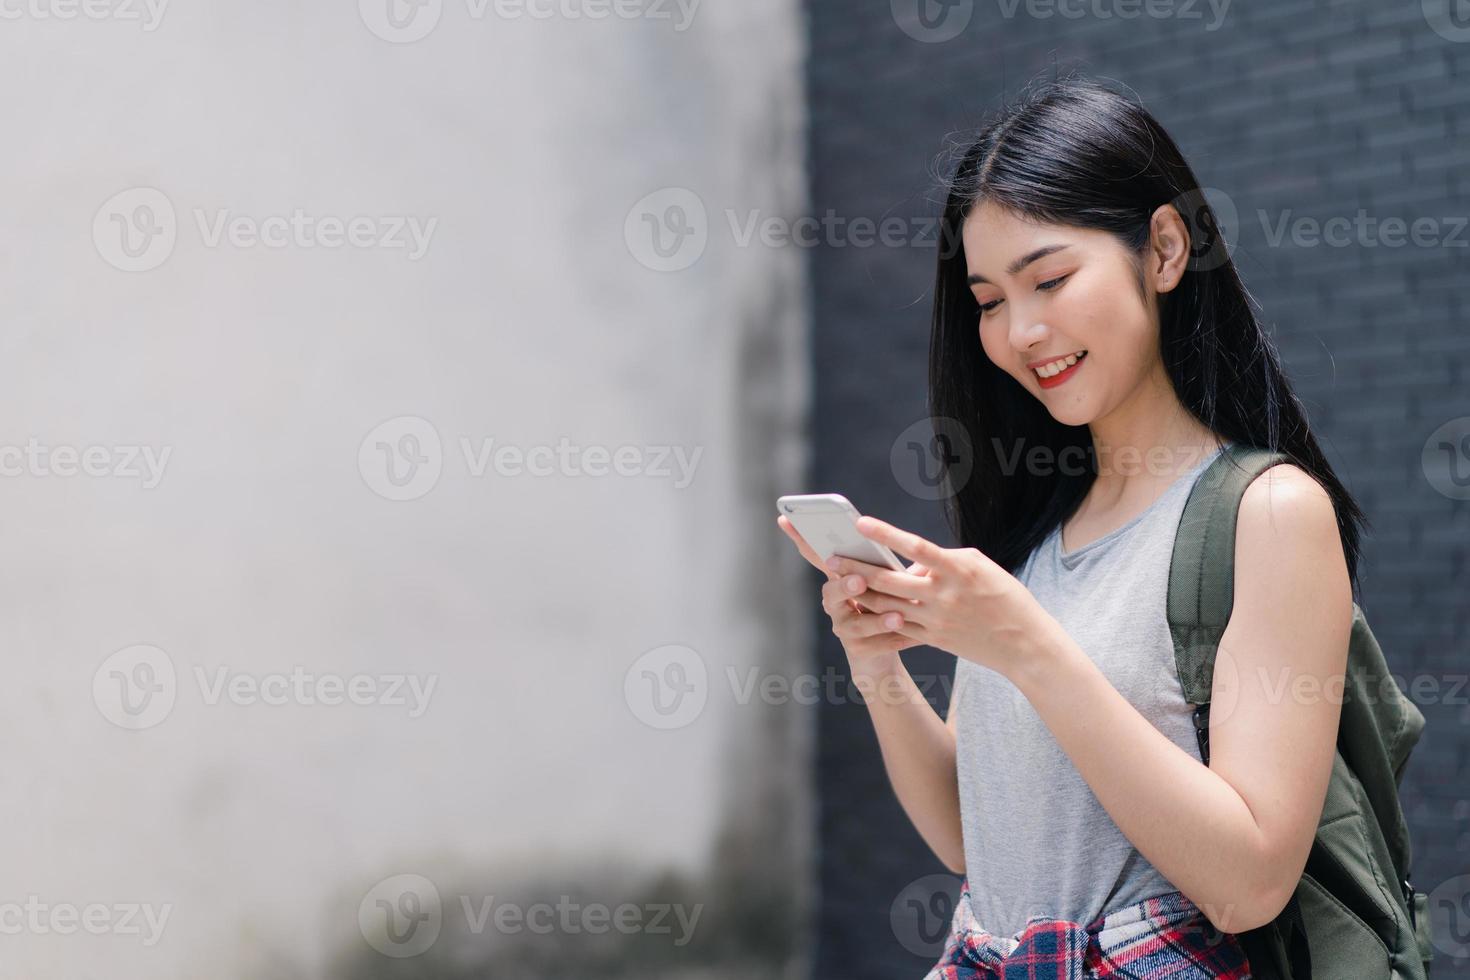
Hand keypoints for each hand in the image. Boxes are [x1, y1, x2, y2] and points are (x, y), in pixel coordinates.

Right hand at [776, 515, 930, 664]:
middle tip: (859, 580)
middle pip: (832, 592)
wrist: (885, 652)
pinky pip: (872, 645)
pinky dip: (891, 639)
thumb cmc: (890, 605)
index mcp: (841, 578)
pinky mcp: (856, 649)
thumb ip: (892, 568)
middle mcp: (835, 602)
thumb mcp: (891, 582)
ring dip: (877, 620)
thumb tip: (912, 549)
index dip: (801, 539)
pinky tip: (911, 634)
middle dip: (844, 585)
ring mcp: (842, 627)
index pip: (819, 556)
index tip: (785, 519)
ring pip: (855, 624)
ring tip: (897, 617)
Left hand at [820, 514, 1058, 679]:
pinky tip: (857, 611)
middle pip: (891, 580)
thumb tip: (910, 564)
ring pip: (888, 605)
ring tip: (837, 580)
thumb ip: (941, 561)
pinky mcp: (933, 638)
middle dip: (857, 569)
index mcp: (960, 570)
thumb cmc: (1004, 596)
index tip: (861, 523)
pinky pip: (898, 628)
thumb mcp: (979, 567)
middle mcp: (944, 595)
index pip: (917, 547)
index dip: (887, 534)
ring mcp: (936, 620)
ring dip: (860, 593)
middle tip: (831, 558)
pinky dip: (876, 618)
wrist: (1023, 643)